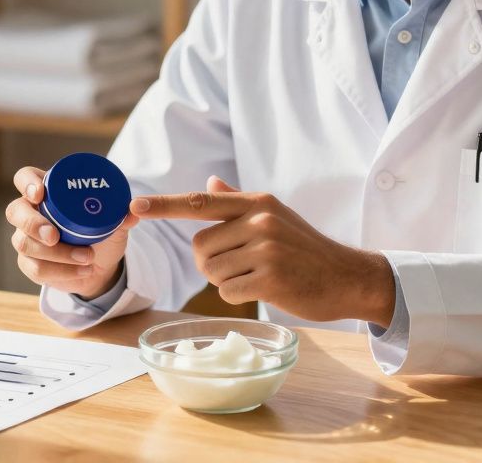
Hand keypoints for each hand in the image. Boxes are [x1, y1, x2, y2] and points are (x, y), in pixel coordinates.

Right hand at [5, 166, 138, 299]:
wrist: (99, 265)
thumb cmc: (101, 233)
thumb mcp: (115, 222)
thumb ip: (122, 215)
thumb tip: (134, 211)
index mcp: (47, 192)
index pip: (25, 178)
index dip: (27, 183)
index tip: (40, 193)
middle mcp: (30, 212)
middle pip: (15, 211)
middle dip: (32, 224)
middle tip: (54, 236)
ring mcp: (26, 238)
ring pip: (25, 243)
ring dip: (57, 253)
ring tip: (87, 257)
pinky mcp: (29, 263)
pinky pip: (35, 268)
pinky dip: (61, 272)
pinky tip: (82, 271)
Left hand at [130, 176, 395, 324]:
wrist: (347, 276)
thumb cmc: (306, 249)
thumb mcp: (276, 217)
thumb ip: (238, 202)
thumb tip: (209, 185)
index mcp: (257, 203)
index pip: (199, 203)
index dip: (163, 206)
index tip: (134, 207)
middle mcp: (259, 221)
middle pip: (200, 247)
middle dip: (213, 263)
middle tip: (246, 265)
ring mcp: (265, 249)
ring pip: (212, 272)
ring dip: (227, 281)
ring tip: (258, 276)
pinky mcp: (270, 278)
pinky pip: (227, 292)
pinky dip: (239, 297)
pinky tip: (264, 290)